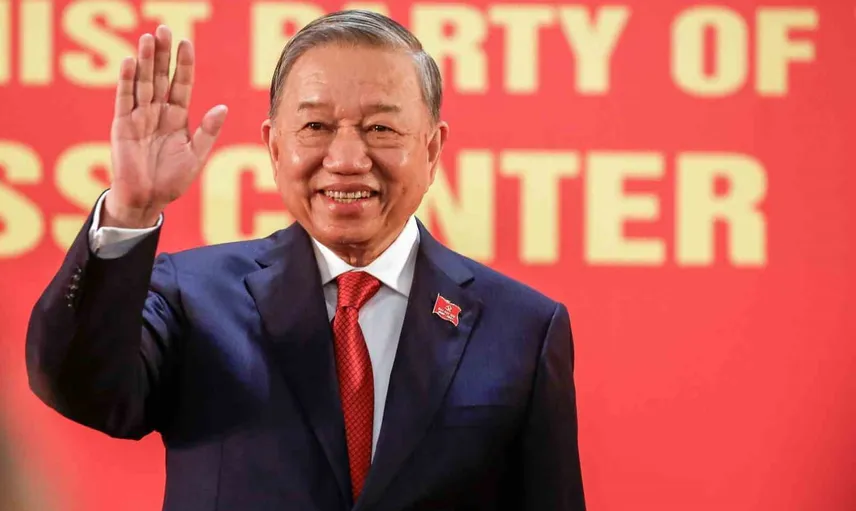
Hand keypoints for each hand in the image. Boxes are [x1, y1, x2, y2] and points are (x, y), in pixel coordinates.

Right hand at [104, 25, 227, 227]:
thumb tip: (222, 108)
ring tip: (148, 38)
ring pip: (143, 83)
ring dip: (145, 61)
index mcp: (177, 118)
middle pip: (161, 77)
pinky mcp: (122, 125)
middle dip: (163, 54)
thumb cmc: (172, 180)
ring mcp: (139, 117)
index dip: (184, 65)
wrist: (148, 199)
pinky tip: (130, 62)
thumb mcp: (196, 156)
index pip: (182, 85)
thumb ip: (208, 132)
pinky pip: (124, 99)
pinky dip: (126, 81)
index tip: (186, 43)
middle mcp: (158, 112)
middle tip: (164, 29)